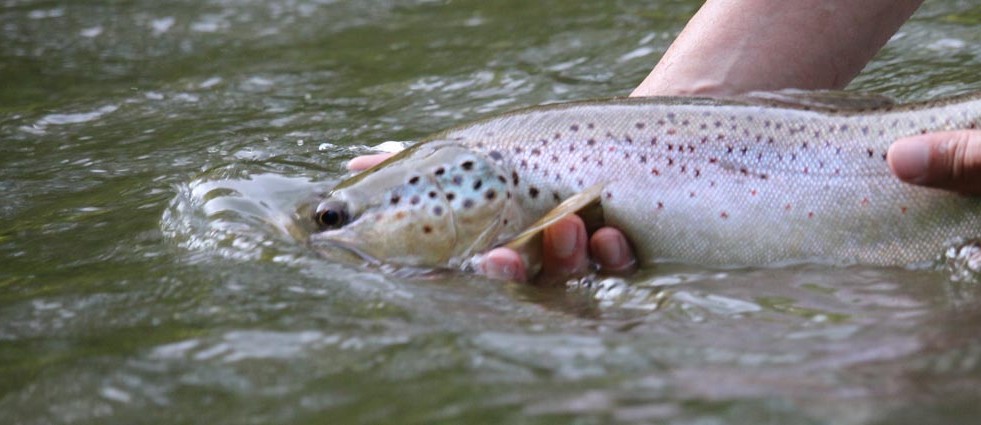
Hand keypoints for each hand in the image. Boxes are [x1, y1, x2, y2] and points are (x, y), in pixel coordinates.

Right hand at [347, 153, 636, 281]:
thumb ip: (416, 165)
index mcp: (506, 248)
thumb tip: (353, 165)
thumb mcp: (474, 156)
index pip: (494, 270)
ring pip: (574, 276)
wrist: (616, 140)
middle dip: (516, 273)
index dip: (491, 272)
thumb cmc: (532, 156)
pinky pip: (621, 267)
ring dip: (568, 256)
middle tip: (505, 257)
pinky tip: (610, 233)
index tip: (486, 260)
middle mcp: (545, 263)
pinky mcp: (627, 252)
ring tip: (569, 223)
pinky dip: (614, 253)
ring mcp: (586, 260)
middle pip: (530, 282)